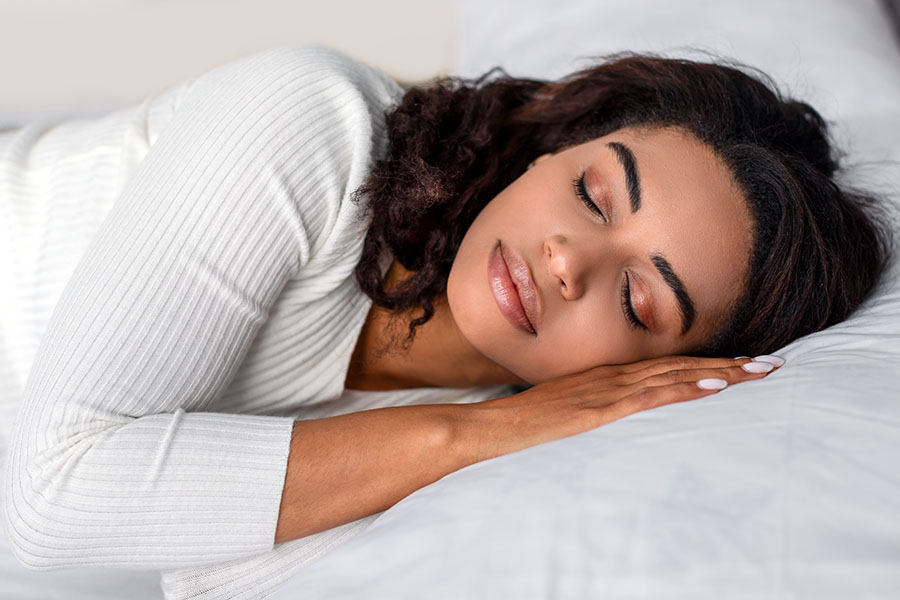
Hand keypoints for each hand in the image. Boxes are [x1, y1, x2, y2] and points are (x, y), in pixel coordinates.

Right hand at [462, 355, 781, 461]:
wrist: (485, 430)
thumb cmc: (517, 426)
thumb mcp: (560, 413)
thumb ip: (587, 409)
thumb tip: (606, 417)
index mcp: (602, 377)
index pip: (663, 366)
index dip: (705, 363)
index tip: (740, 364)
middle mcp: (610, 376)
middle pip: (679, 365)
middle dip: (728, 364)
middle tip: (771, 363)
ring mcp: (605, 391)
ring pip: (674, 375)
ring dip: (720, 372)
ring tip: (760, 371)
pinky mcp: (599, 410)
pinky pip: (651, 397)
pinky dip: (685, 388)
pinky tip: (715, 386)